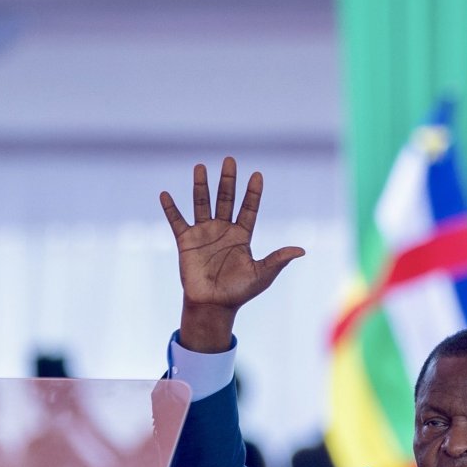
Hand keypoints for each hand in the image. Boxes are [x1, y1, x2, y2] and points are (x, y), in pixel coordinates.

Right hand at [160, 157, 304, 351]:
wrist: (213, 306)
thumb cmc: (239, 292)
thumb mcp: (262, 275)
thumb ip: (278, 259)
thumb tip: (302, 250)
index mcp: (242, 236)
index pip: (249, 208)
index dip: (253, 193)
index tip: (258, 175)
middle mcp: (223, 230)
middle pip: (226, 199)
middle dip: (228, 180)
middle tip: (230, 160)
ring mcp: (204, 233)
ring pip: (202, 203)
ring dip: (201, 185)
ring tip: (200, 166)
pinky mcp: (186, 241)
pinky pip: (177, 221)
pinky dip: (170, 209)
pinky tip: (165, 194)